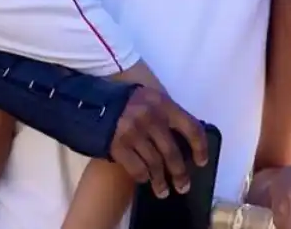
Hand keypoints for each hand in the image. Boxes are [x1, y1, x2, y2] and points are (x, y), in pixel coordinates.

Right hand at [108, 85, 208, 199]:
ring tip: (163, 191)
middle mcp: (150, 117)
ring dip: (160, 181)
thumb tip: (184, 140)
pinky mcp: (118, 145)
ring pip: (155, 164)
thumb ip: (165, 113)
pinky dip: (143, 177)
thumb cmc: (125, 102)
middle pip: (172, 152)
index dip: (200, 147)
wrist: (89, 103)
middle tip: (183, 186)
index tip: (201, 161)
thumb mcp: (148, 99)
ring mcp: (133, 132)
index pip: (191, 127)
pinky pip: (137, 168)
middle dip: (180, 173)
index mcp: (162, 103)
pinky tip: (145, 180)